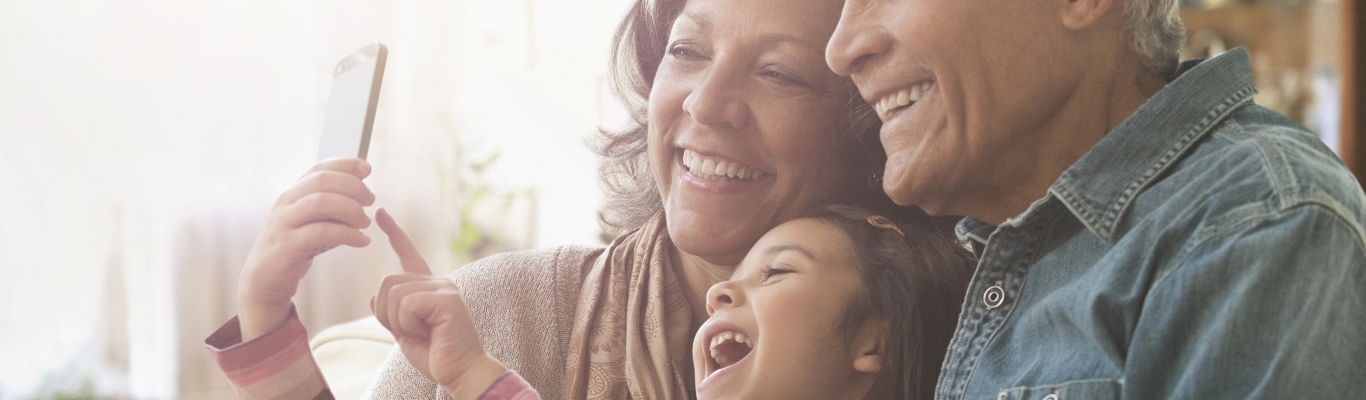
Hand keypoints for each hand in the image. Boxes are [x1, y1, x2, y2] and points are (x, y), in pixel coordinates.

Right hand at [237, 158, 375, 340]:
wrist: (263, 280)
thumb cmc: (292, 248)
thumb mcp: (308, 221)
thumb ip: (327, 206)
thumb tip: (360, 192)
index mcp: (292, 194)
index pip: (319, 169)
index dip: (345, 165)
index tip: (367, 169)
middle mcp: (286, 203)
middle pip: (322, 181)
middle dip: (352, 186)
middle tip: (370, 199)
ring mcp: (284, 223)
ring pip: (321, 202)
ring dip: (350, 209)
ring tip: (365, 222)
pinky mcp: (288, 245)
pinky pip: (322, 233)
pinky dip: (347, 235)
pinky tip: (361, 241)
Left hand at [371, 208, 507, 398]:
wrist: (461, 372)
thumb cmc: (436, 355)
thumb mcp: (404, 334)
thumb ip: (391, 314)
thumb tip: (373, 297)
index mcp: (428, 288)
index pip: (407, 254)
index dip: (393, 233)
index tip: (380, 213)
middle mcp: (438, 281)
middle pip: (387, 282)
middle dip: (387, 313)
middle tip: (411, 332)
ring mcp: (444, 288)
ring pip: (394, 293)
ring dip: (398, 321)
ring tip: (422, 332)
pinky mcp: (447, 299)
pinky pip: (407, 304)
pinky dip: (408, 324)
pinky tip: (429, 332)